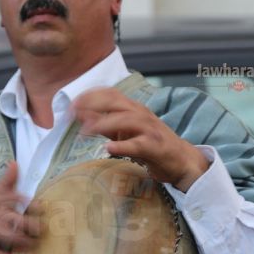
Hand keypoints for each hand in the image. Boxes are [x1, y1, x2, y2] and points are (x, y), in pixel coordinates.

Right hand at [0, 161, 42, 253]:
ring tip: (34, 244)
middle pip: (9, 218)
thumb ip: (5, 182)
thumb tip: (15, 163)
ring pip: (3, 236)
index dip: (27, 203)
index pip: (10, 198)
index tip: (42, 208)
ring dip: (21, 241)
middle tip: (42, 229)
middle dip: (28, 224)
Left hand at [72, 88, 208, 190]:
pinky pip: (137, 144)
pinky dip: (122, 146)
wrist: (181, 160)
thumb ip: (104, 124)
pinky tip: (108, 148)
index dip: (89, 96)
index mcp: (133, 108)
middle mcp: (141, 114)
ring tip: (85, 130)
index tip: (71, 104)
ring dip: (103, 123)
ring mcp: (149, 129)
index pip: (110, 93)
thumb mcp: (124, 132)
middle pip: (115, 101)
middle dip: (92, 104)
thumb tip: (81, 117)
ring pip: (125, 119)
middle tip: (72, 113)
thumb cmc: (150, 145)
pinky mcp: (154, 147)